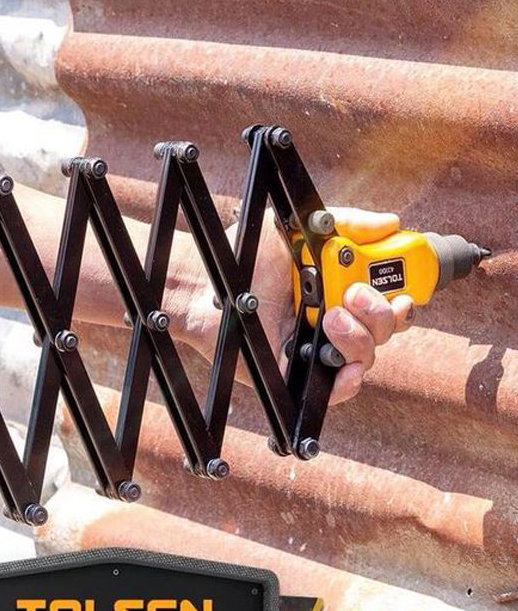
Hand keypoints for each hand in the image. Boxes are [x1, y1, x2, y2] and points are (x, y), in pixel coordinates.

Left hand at [171, 208, 414, 403]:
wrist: (207, 286)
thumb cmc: (247, 258)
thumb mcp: (294, 229)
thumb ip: (343, 222)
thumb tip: (390, 222)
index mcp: (338, 287)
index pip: (386, 298)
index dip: (403, 299)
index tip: (403, 291)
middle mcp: (334, 318)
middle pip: (385, 330)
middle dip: (381, 314)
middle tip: (351, 295)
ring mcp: (318, 348)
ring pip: (367, 357)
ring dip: (360, 337)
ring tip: (329, 318)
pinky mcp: (300, 376)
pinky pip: (339, 389)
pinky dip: (350, 380)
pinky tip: (344, 365)